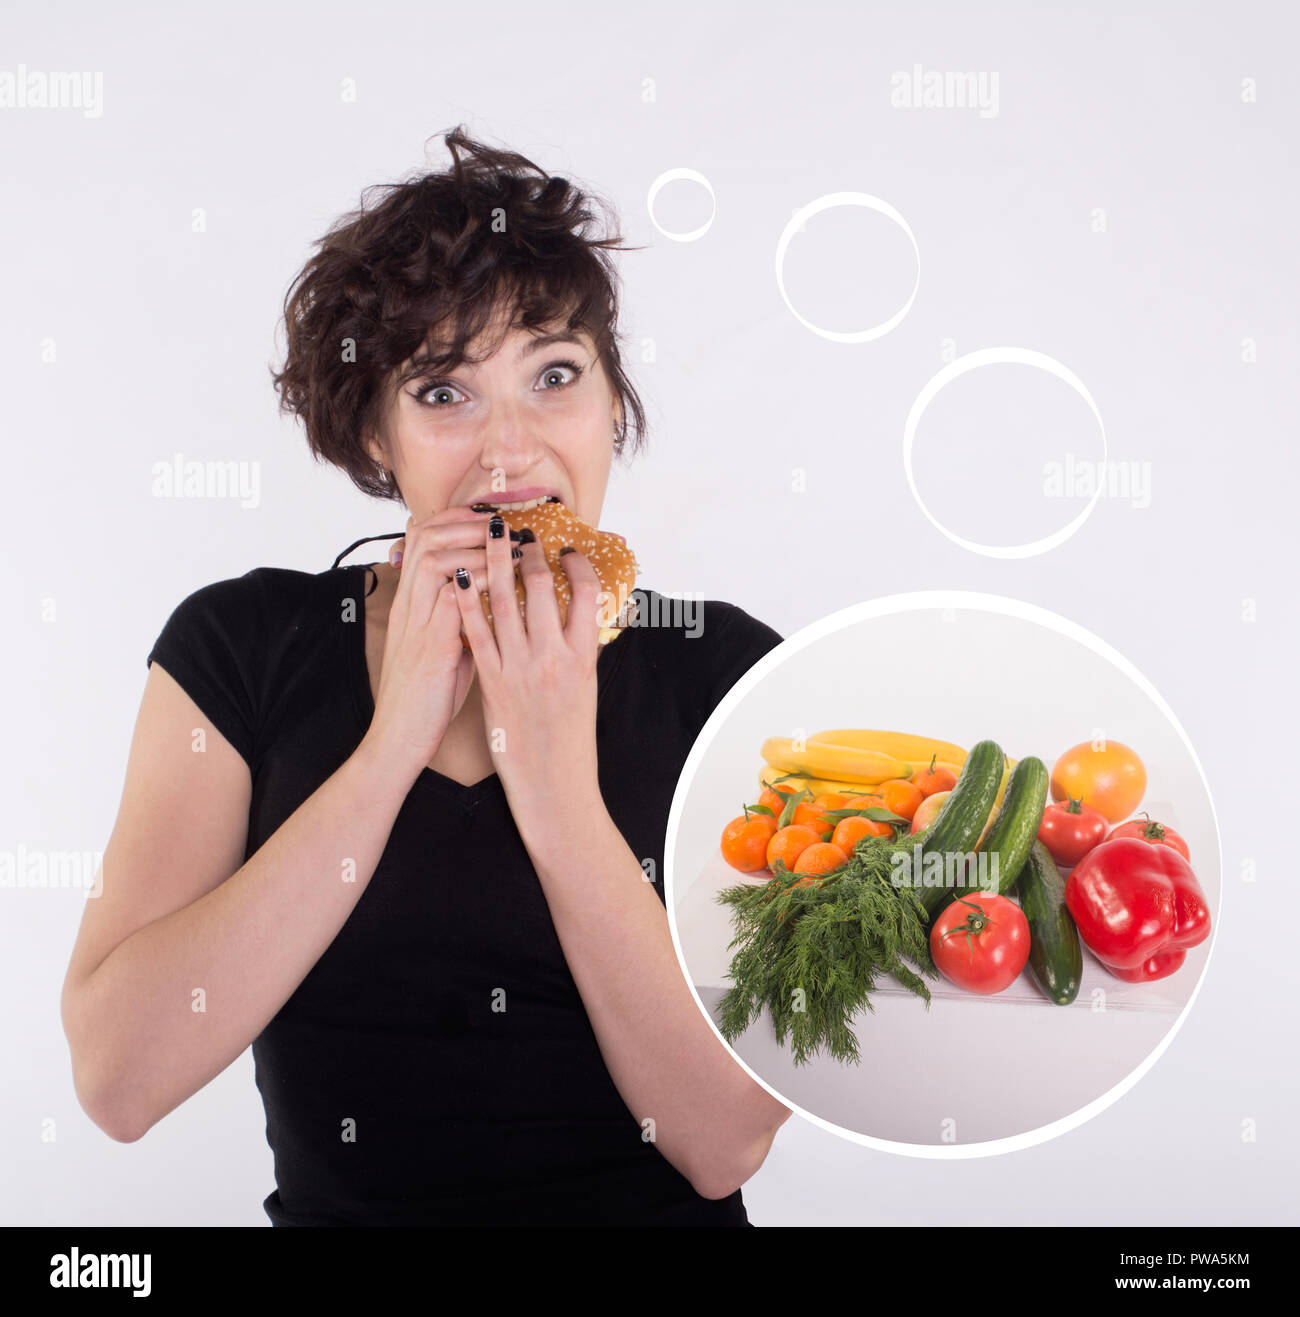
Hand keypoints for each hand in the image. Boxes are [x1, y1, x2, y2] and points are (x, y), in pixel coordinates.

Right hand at [363, 505, 493, 777]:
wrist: (400, 738)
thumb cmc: (426, 699)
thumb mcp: (442, 649)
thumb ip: (458, 621)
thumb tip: (490, 602)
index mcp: (410, 605)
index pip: (419, 540)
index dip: (452, 520)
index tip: (485, 516)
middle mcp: (409, 606)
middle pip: (425, 536)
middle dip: (465, 521)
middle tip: (501, 522)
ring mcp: (417, 621)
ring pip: (434, 556)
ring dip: (474, 544)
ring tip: (509, 544)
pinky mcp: (431, 642)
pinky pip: (450, 594)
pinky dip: (477, 580)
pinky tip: (504, 580)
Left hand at [453, 512, 605, 830]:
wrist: (554, 787)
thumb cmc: (572, 743)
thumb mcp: (586, 691)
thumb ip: (579, 653)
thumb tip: (578, 621)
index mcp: (584, 658)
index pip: (587, 594)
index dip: (576, 564)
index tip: (566, 549)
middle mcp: (554, 658)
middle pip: (541, 588)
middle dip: (529, 552)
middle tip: (522, 532)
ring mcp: (520, 669)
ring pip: (505, 601)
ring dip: (496, 562)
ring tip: (490, 537)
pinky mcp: (492, 682)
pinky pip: (475, 632)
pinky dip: (466, 600)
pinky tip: (459, 576)